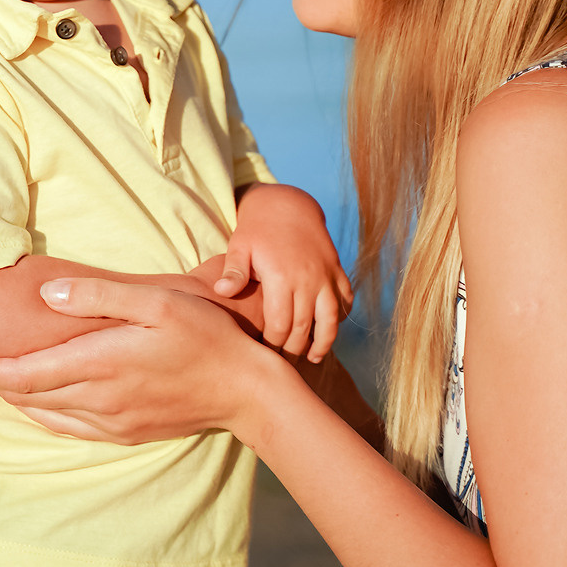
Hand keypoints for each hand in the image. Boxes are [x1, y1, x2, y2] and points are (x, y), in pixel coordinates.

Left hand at [0, 277, 303, 448]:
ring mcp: (111, 421)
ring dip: (12, 395)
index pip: (20, 374)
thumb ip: (98, 295)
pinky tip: (38, 398)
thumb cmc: (205, 335)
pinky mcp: (125, 432)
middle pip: (24, 394)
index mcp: (99, 364)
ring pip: (43, 413)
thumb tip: (46, 291)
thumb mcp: (155, 301)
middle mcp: (98, 399)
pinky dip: (42, 411)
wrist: (247, 390)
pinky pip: (69, 426)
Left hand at [212, 183, 353, 361]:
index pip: (280, 323)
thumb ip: (233, 272)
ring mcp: (326, 275)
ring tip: (314, 358)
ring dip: (324, 341)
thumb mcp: (239, 246)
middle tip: (283, 362)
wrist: (287, 204)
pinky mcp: (337, 270)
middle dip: (294, 348)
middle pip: (304, 326)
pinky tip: (331, 330)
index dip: (273, 343)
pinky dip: (342, 316)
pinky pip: (345, 299)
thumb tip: (220, 292)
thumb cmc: (257, 229)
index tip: (264, 353)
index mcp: (281, 276)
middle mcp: (308, 278)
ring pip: (331, 318)